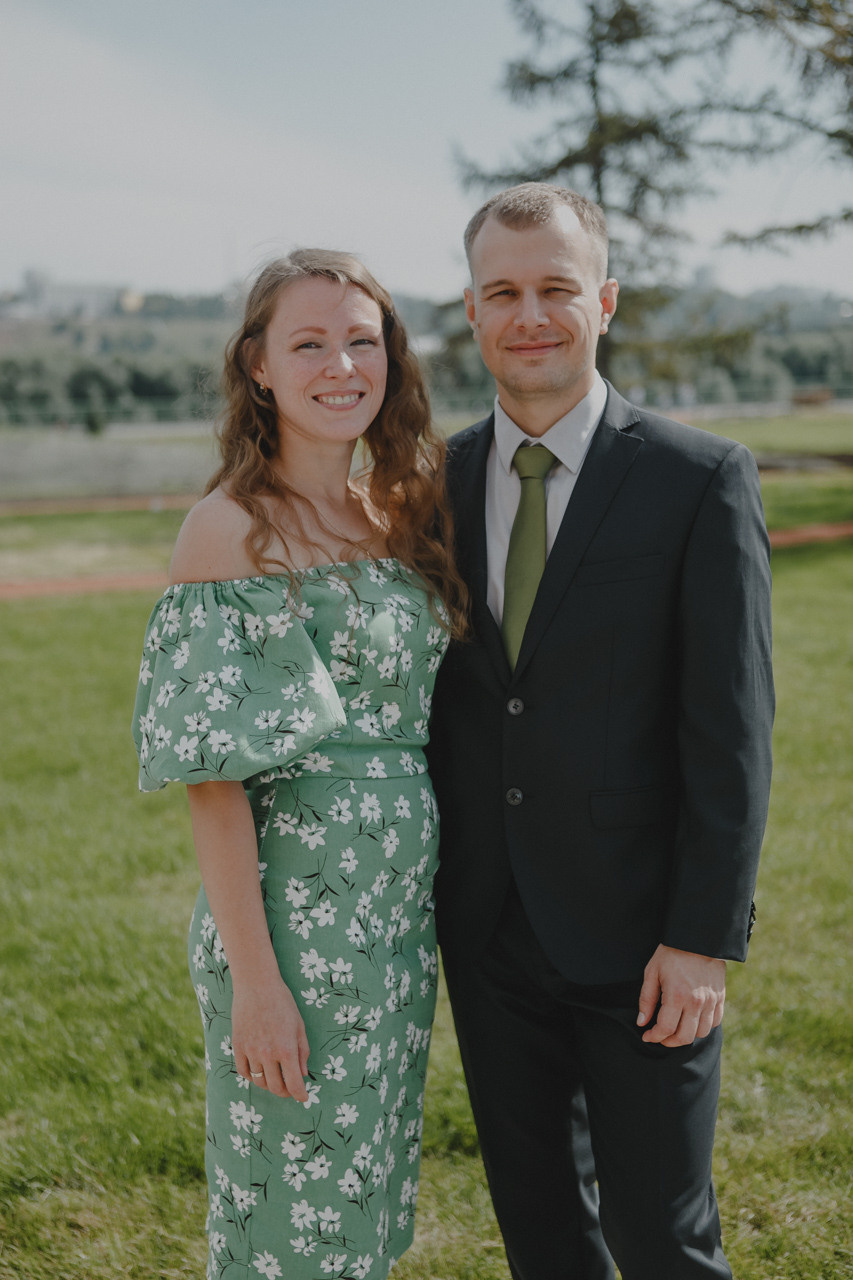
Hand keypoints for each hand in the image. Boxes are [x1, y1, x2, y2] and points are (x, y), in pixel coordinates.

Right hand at [232, 976, 309, 1100]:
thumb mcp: (299, 1025)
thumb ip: (302, 1052)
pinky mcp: (238, 1047)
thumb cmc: (283, 1002)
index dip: (300, 1095)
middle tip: (290, 1089)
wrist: (257, 985)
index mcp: (287, 1049)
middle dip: (286, 1092)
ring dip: (270, 1084)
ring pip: (259, 1082)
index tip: (303, 1098)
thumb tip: (302, 1074)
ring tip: (276, 1078)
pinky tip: (259, 1071)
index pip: (294, 1084)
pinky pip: (244, 1072)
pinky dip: (252, 1077)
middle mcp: (268, 1054)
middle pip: (276, 1087)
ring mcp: (251, 1051)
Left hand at [637, 944, 725, 1046]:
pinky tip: (692, 1020)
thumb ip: (647, 999)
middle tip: (660, 1036)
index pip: (665, 1029)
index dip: (654, 1037)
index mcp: (677, 995)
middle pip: (685, 1037)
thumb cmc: (671, 953)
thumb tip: (642, 1022)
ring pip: (702, 1033)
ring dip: (687, 1035)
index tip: (647, 1035)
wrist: (698, 937)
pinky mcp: (721, 997)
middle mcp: (696, 1002)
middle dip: (669, 1041)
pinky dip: (703, 1026)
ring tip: (676, 1028)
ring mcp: (711, 1001)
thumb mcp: (652, 972)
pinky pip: (715, 1022)